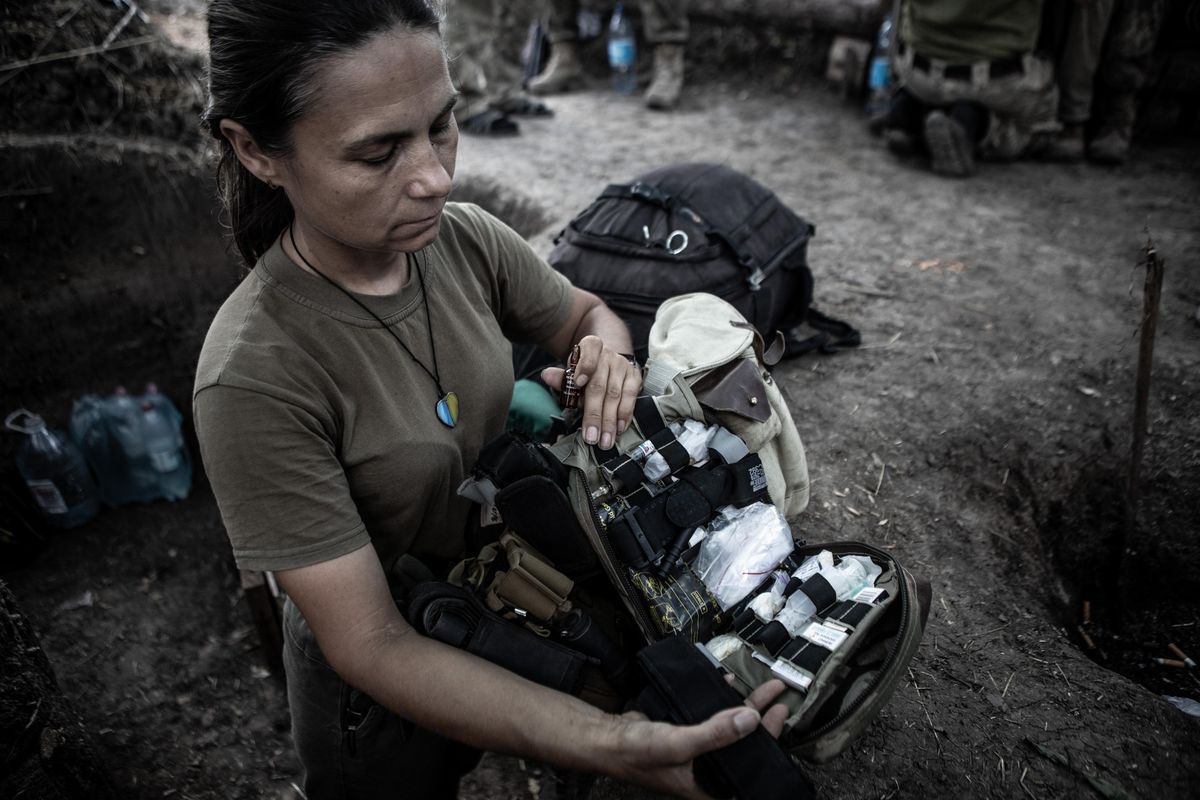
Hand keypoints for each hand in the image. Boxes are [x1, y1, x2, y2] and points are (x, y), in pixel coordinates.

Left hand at [541, 335, 640, 449]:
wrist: (607, 362)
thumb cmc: (586, 372)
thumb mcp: (572, 373)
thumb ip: (562, 378)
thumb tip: (546, 375)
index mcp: (591, 347)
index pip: (589, 351)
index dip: (584, 367)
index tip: (578, 384)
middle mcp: (608, 355)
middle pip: (600, 385)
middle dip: (595, 414)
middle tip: (591, 436)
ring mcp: (623, 366)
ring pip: (615, 396)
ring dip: (609, 421)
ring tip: (604, 440)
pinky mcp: (634, 377)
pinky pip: (631, 398)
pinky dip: (625, 415)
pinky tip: (619, 428)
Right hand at [608, 678, 789, 798]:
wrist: (607, 738)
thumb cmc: (637, 754)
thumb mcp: (679, 744)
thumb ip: (715, 733)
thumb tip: (750, 719)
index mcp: (710, 786)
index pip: (750, 769)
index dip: (769, 746)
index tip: (779, 717)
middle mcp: (708, 771)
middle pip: (745, 747)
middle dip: (763, 725)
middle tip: (779, 701)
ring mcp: (699, 752)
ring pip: (731, 730)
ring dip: (746, 710)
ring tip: (765, 691)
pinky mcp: (689, 734)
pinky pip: (713, 718)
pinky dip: (723, 702)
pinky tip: (728, 686)